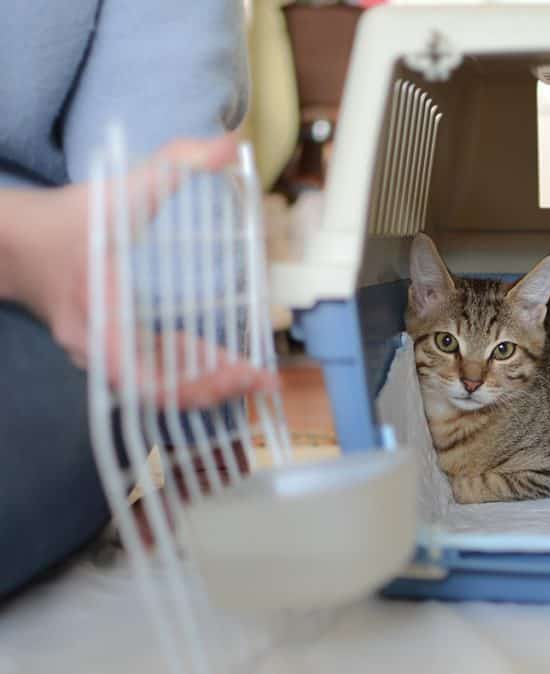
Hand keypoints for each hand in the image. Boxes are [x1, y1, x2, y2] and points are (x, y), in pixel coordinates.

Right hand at [0, 135, 277, 408]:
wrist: (11, 243)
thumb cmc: (64, 222)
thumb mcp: (116, 192)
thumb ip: (173, 165)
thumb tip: (227, 143)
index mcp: (101, 327)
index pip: (151, 381)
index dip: (201, 385)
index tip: (245, 375)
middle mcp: (100, 354)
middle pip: (164, 393)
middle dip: (216, 389)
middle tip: (264, 379)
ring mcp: (103, 356)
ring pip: (160, 387)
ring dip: (207, 382)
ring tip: (254, 375)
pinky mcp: (109, 350)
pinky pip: (153, 372)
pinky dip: (188, 369)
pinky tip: (223, 361)